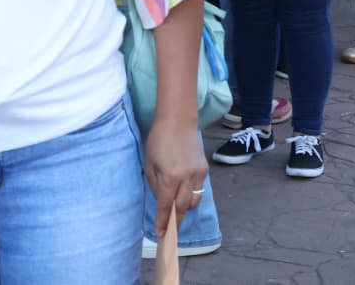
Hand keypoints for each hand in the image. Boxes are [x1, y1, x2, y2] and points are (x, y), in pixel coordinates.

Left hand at [143, 116, 207, 237]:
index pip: (166, 205)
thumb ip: (155, 185)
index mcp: (170, 176)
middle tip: (170, 231)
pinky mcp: (205, 170)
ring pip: (194, 201)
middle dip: (176, 222)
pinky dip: (191, 195)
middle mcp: (186, 178)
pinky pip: (198, 190)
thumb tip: (161, 201)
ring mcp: (198, 174)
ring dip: (185, 210)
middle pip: (183, 208)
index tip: (161, 234)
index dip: (163, 221)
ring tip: (176, 213)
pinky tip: (183, 193)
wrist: (178, 121)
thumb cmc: (158, 140)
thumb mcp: (149, 164)